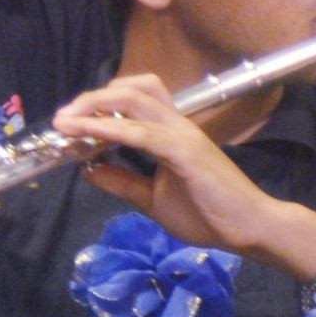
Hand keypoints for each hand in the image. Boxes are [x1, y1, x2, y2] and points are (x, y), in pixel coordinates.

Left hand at [53, 74, 300, 265]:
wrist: (251, 228)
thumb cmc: (211, 215)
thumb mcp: (153, 200)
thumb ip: (123, 183)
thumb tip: (88, 169)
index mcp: (173, 134)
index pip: (136, 100)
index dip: (100, 104)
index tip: (70, 125)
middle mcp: (177, 125)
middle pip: (132, 88)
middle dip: (92, 97)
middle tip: (65, 118)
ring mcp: (182, 135)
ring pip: (134, 98)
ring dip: (94, 104)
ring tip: (68, 121)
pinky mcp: (184, 151)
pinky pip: (139, 132)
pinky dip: (107, 128)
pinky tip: (85, 133)